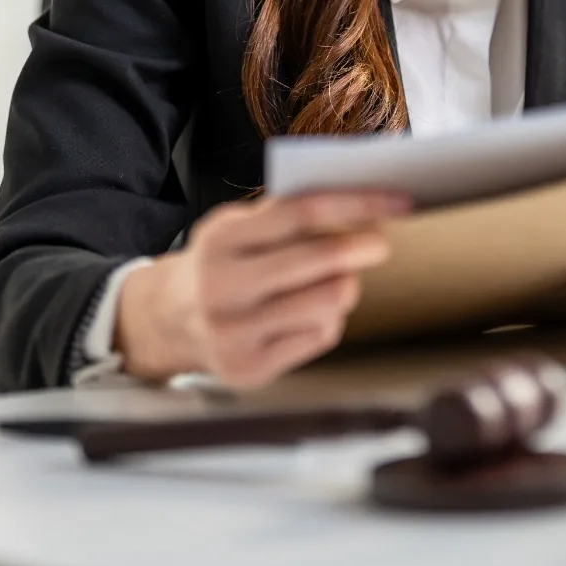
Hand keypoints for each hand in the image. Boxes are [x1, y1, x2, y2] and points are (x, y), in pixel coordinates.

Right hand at [115, 189, 408, 387]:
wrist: (165, 322)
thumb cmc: (218, 264)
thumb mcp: (234, 226)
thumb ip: (284, 212)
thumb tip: (359, 197)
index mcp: (222, 240)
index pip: (303, 213)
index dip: (358, 203)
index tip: (399, 201)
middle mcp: (223, 287)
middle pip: (318, 262)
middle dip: (361, 247)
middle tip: (379, 243)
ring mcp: (234, 332)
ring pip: (327, 303)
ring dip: (345, 287)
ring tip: (338, 281)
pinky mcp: (249, 368)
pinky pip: (318, 337)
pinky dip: (327, 320)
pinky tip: (311, 313)